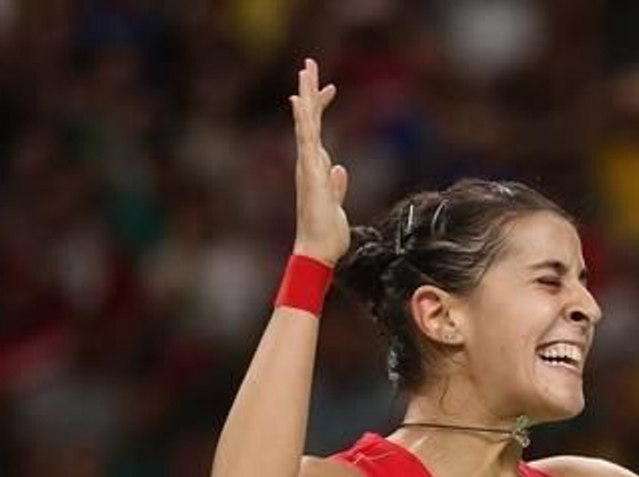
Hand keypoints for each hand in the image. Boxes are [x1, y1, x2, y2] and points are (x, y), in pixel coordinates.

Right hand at [289, 58, 349, 264]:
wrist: (318, 251)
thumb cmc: (327, 233)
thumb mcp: (337, 205)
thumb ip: (336, 186)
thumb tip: (338, 168)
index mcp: (317, 169)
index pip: (319, 132)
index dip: (321, 108)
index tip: (329, 87)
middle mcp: (309, 163)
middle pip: (309, 120)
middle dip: (310, 91)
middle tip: (309, 63)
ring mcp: (307, 166)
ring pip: (305, 123)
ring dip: (306, 95)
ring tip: (305, 69)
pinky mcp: (308, 171)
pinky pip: (304, 140)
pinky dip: (301, 119)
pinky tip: (299, 100)